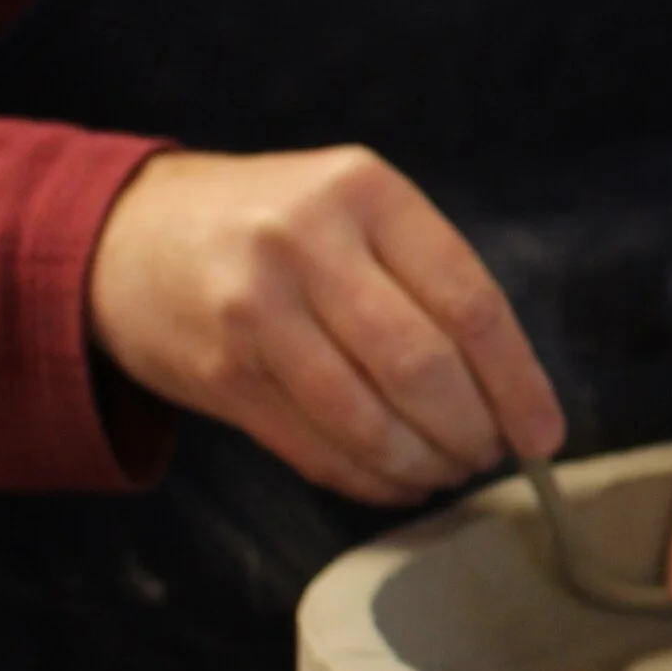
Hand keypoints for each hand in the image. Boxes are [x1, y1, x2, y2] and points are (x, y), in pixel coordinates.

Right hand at [87, 147, 562, 503]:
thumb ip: (425, 276)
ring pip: (369, 418)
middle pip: (422, 366)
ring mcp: (255, 309)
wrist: (127, 233)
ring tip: (447, 468)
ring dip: (423, 462)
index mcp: (365, 191)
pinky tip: (397, 479)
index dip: (518, 381)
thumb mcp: (352, 207)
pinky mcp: (221, 372)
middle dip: (472, 430)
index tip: (544, 432)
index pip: (470, 302)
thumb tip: (512, 388)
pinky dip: (370, 478)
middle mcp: (306, 243)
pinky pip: (316, 449)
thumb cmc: (271, 225)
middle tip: (490, 453)